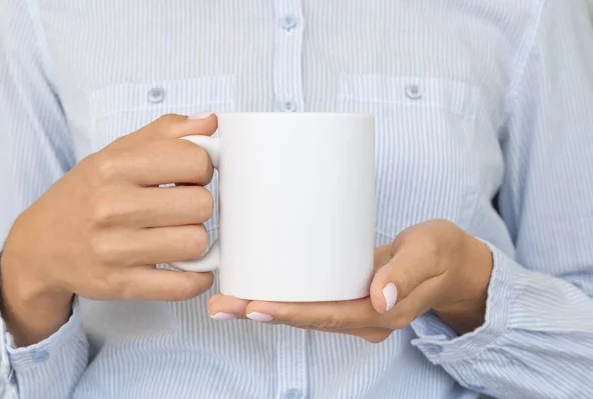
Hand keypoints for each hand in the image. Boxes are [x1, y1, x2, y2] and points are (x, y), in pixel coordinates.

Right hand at [0, 113, 216, 345]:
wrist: (40, 246)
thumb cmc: (88, 194)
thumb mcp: (118, 153)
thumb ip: (167, 133)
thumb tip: (211, 122)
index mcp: (114, 167)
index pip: (194, 160)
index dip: (202, 168)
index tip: (190, 175)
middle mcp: (111, 207)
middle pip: (201, 205)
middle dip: (200, 205)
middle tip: (183, 207)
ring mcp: (114, 250)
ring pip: (196, 244)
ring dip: (196, 240)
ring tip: (179, 234)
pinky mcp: (120, 285)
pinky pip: (184, 286)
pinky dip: (197, 277)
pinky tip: (190, 266)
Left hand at [208, 219, 492, 342]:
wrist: (453, 264)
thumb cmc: (441, 253)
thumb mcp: (429, 253)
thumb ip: (405, 274)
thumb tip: (378, 298)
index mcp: (381, 314)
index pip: (327, 317)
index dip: (288, 313)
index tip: (252, 306)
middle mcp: (363, 318)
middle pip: (306, 320)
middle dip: (262, 313)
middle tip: (220, 304)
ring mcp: (355, 309)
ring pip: (304, 313)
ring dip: (264, 307)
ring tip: (225, 299)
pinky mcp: (349, 295)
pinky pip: (312, 301)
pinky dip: (283, 297)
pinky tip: (257, 287)